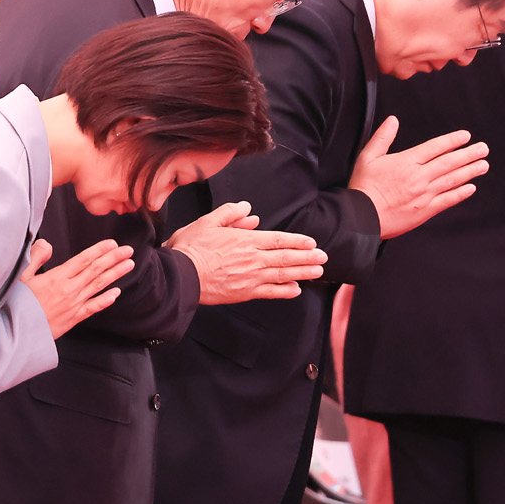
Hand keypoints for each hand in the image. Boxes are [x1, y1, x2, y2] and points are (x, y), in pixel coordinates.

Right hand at [17, 238, 135, 337]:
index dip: (100, 250)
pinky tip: (116, 293)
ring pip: (99, 286)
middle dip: (113, 258)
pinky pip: (94, 307)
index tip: (112, 243)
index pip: (83, 259)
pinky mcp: (74, 318)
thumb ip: (35, 258)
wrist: (16, 333)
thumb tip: (47, 245)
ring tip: (128, 265)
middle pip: (96, 270)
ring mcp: (73, 305)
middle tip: (128, 250)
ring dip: (115, 274)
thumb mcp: (20, 277)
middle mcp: (69, 290)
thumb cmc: (17, 305)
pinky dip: (106, 299)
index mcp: (56, 278)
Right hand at [165, 201, 326, 304]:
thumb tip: (249, 209)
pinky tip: (296, 289)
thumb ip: (230, 213)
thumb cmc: (191, 248)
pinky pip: (270, 292)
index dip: (297, 241)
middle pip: (286, 258)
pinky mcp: (244, 293)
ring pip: (283, 275)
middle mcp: (252, 259)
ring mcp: (250, 278)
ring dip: (303, 273)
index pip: (278, 239)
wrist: (180, 276)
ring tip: (318, 272)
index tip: (311, 242)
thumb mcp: (208, 222)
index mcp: (245, 240)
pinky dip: (285, 291)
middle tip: (323, 257)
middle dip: (307, 257)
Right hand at [349, 119, 486, 237]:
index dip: (452, 141)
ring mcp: (424, 194)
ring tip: (482, 165)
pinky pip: (447, 200)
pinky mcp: (425, 210)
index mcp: (406, 162)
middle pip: (449, 162)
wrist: (362, 217)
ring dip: (470, 171)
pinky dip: (460, 194)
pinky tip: (470, 188)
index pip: (435, 147)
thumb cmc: (363, 188)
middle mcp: (419, 177)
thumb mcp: (367, 157)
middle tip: (483, 149)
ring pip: (452, 180)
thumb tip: (393, 121)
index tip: (465, 136)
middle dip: (468, 154)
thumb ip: (382, 137)